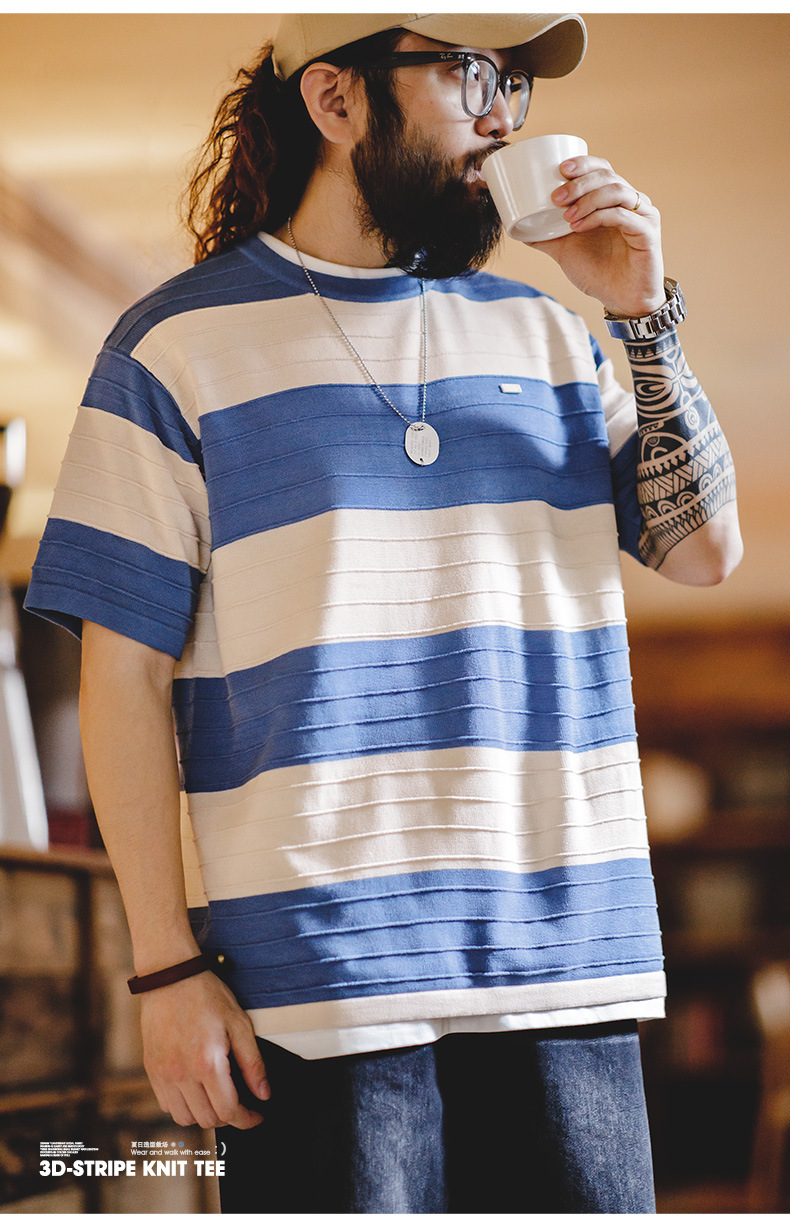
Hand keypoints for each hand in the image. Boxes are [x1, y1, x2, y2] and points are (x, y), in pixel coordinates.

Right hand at [140, 970, 269, 1129]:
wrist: (170, 978)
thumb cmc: (207, 996)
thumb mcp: (240, 1024)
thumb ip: (253, 1063)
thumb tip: (263, 1095)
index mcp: (207, 1063)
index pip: (229, 1112)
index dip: (247, 1120)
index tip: (256, 1116)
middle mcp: (182, 1074)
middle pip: (208, 1119)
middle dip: (229, 1116)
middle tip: (240, 1100)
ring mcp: (163, 1074)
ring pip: (185, 1119)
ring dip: (204, 1114)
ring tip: (217, 1095)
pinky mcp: (152, 1070)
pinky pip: (167, 1105)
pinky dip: (183, 1106)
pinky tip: (195, 1088)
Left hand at [526, 154, 665, 317]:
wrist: (622, 301)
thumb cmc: (599, 274)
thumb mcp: (566, 251)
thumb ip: (546, 237)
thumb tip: (518, 228)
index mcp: (615, 200)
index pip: (603, 168)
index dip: (583, 164)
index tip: (559, 169)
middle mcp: (632, 202)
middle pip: (608, 176)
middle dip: (579, 183)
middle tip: (555, 197)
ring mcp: (643, 216)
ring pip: (616, 191)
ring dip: (587, 200)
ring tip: (566, 216)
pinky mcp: (648, 233)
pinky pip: (623, 216)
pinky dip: (599, 217)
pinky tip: (580, 227)